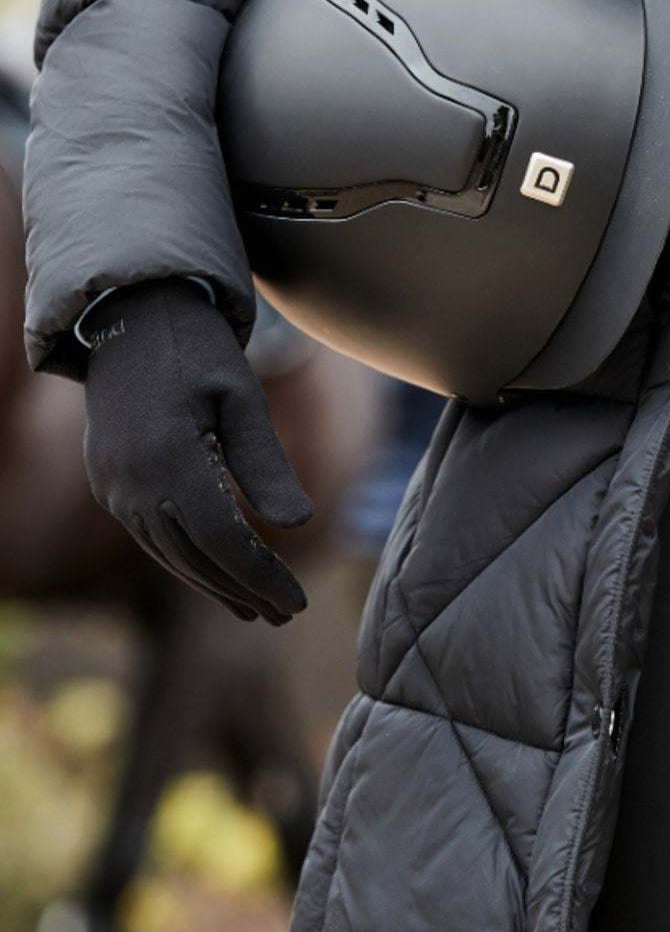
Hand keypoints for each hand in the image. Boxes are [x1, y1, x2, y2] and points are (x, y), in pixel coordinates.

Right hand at [81, 279, 312, 623]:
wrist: (129, 316)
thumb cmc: (197, 348)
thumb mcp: (243, 397)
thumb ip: (266, 464)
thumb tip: (300, 525)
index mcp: (169, 457)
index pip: (223, 540)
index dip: (262, 576)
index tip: (298, 602)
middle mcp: (131, 480)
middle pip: (194, 557)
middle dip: (243, 590)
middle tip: (287, 615)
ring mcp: (113, 484)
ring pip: (167, 554)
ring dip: (212, 585)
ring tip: (256, 608)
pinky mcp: (107, 481)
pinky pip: (149, 536)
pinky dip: (185, 560)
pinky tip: (215, 573)